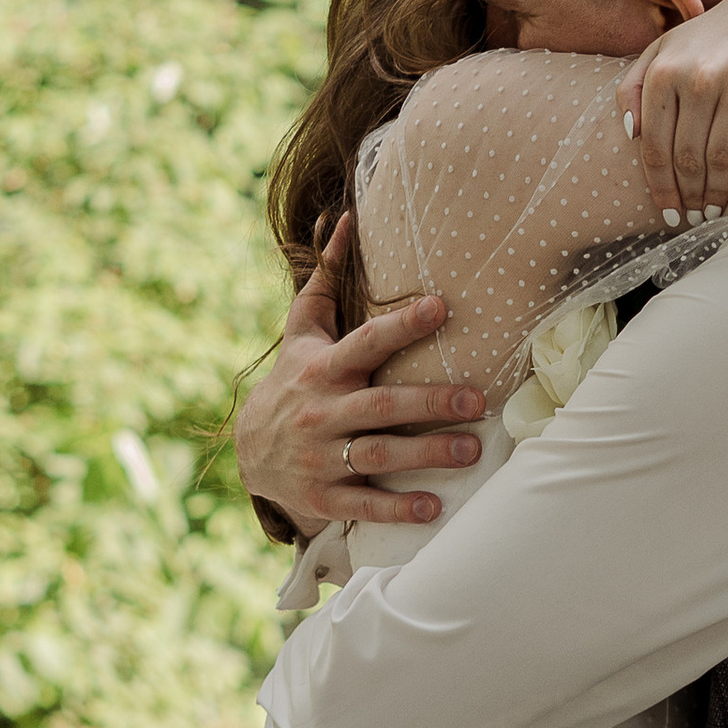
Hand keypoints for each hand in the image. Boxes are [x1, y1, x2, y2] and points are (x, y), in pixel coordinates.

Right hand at [234, 219, 485, 535]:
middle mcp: (322, 412)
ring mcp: (321, 457)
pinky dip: (399, 508)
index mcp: (323, 369)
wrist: (250, 452)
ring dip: (427, 454)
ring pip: (379, 456)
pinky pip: (364, 504)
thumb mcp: (301, 331)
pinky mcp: (324, 496)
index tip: (442, 307)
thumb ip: (326, 279)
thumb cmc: (293, 379)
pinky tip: (436, 506)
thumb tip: (344, 218)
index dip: (403, 324)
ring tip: (473, 449)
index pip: (366, 342)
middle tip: (477, 399)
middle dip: (431, 403)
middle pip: (381, 407)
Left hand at [620, 0, 727, 223]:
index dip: (659, 188)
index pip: (653, 146)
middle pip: (687, 158)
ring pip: (721, 156)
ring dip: (715, 192)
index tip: (667, 213)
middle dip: (688, 196)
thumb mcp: (664, 48)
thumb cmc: (714, 34)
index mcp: (664, 70)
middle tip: (692, 218)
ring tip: (713, 210)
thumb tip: (630, 134)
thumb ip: (634, 86)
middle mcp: (699, 75)